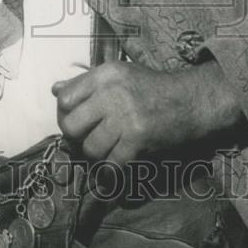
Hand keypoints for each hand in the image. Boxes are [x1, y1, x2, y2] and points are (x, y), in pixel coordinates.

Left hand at [52, 59, 241, 167]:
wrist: (191, 101)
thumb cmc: (152, 88)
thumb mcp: (119, 75)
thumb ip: (87, 83)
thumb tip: (55, 89)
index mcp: (105, 75)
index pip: (65, 98)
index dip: (65, 114)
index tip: (75, 120)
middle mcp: (112, 94)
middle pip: (71, 125)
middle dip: (75, 138)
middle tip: (86, 140)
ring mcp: (126, 117)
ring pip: (90, 149)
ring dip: (95, 156)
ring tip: (106, 151)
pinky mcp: (138, 140)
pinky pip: (111, 165)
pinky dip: (110, 173)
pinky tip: (113, 170)